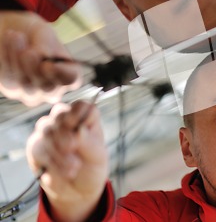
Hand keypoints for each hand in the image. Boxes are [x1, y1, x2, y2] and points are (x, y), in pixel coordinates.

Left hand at [0, 11, 81, 106]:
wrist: (16, 33)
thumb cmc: (35, 34)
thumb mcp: (44, 32)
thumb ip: (46, 44)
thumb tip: (43, 55)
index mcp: (70, 74)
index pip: (71, 79)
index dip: (61, 74)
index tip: (48, 64)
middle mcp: (54, 88)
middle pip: (47, 87)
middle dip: (35, 69)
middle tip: (28, 52)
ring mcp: (34, 92)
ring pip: (26, 84)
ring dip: (18, 60)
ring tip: (16, 36)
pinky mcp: (13, 89)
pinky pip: (9, 78)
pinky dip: (8, 58)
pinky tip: (9, 41)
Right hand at [26, 101, 107, 221]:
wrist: (77, 190)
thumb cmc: (92, 167)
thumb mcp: (98, 157)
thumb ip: (89, 143)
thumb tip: (79, 130)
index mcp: (87, 118)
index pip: (81, 105)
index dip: (78, 113)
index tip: (78, 128)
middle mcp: (66, 121)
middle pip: (59, 113)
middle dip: (65, 132)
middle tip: (72, 148)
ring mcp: (49, 132)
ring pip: (47, 131)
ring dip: (59, 151)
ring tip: (73, 169)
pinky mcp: (36, 147)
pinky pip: (38, 149)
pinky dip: (51, 163)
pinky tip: (62, 173)